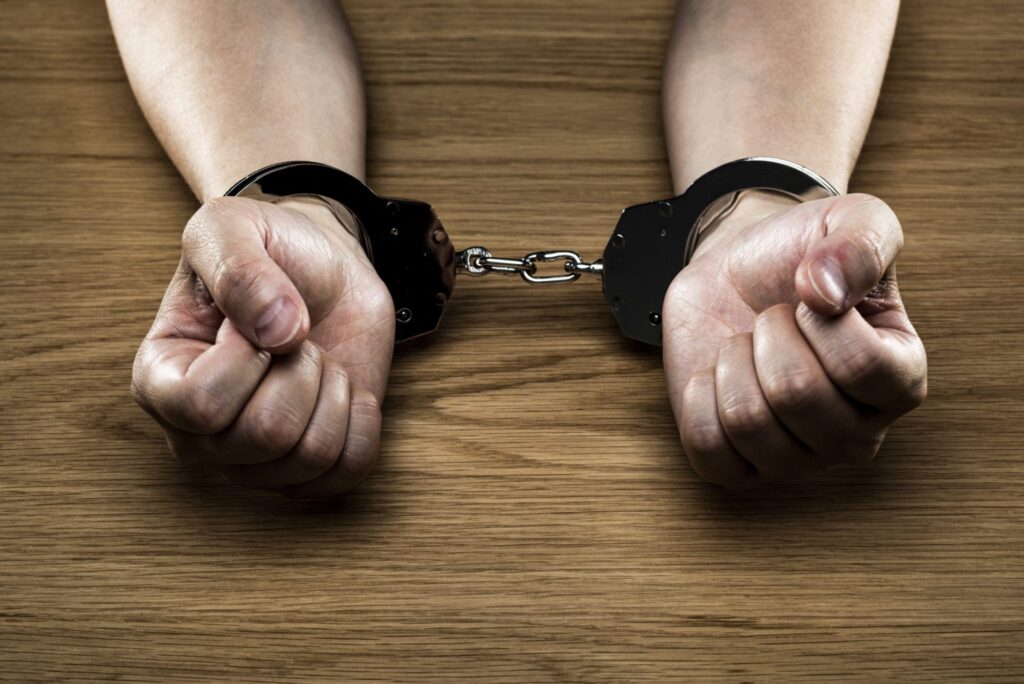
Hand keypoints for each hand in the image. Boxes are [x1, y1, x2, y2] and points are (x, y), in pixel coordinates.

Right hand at [132, 195, 394, 496]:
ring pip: (312, 456)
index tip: (254, 320)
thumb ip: (239, 268)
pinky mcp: (308, 471)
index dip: (247, 356)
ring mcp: (253, 461)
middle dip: (302, 369)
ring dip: (332, 391)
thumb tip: (278, 331)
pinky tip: (346, 388)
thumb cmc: (268, 250)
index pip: (202, 405)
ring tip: (315, 359)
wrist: (322, 268)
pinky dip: (362, 421)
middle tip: (295, 337)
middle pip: (266, 435)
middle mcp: (198, 436)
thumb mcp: (233, 228)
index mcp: (159, 381)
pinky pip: (348, 470)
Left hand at [663, 192, 926, 488]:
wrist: (740, 271)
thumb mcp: (852, 220)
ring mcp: (799, 460)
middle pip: (797, 395)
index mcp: (901, 381)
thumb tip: (826, 294)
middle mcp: (858, 435)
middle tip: (772, 320)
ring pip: (748, 423)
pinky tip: (716, 376)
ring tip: (748, 346)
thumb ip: (860, 242)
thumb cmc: (803, 254)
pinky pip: (708, 449)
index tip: (810, 295)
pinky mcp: (739, 467)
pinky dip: (699, 400)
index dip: (818, 318)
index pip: (861, 366)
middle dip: (767, 335)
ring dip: (732, 363)